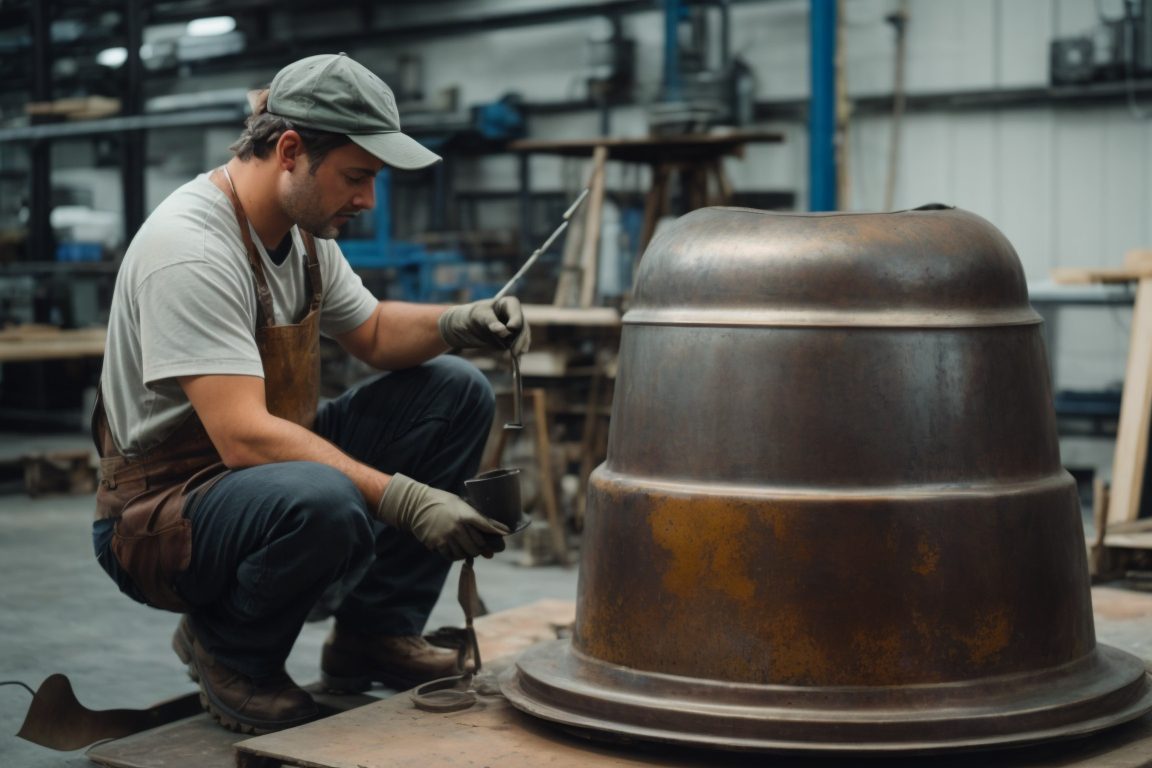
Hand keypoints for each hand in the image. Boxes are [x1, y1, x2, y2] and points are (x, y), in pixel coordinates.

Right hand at [375, 473, 509, 559]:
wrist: (418, 505)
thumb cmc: (443, 503)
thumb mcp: (461, 504)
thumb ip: (474, 517)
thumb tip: (491, 529)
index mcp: (465, 514)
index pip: (486, 525)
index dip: (497, 531)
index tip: (506, 533)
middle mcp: (457, 527)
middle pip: (477, 545)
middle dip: (482, 548)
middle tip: (484, 549)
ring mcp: (447, 536)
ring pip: (465, 553)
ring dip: (469, 553)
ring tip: (469, 549)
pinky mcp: (437, 544)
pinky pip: (451, 556)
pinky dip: (456, 556)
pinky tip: (457, 551)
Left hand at [438, 297, 529, 355]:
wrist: (463, 328)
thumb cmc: (470, 316)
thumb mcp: (478, 316)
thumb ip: (491, 322)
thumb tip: (504, 332)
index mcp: (506, 304)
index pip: (515, 309)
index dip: (516, 318)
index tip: (511, 328)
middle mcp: (513, 315)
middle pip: (522, 325)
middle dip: (520, 338)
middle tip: (515, 350)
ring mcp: (513, 328)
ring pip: (522, 337)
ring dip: (520, 346)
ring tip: (515, 356)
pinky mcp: (510, 339)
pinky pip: (517, 345)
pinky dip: (517, 352)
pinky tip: (516, 361)